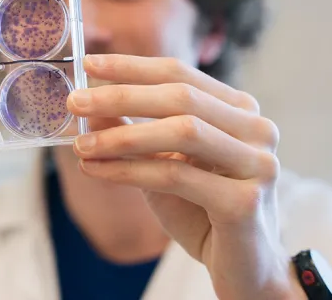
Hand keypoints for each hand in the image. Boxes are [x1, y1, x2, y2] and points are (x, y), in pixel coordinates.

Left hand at [67, 54, 305, 299]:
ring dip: (122, 135)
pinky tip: (95, 170)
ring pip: (181, 132)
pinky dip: (128, 171)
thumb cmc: (201, 210)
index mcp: (240, 111)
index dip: (132, 67)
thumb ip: (134, 131)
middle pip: (181, 97)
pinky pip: (174, 176)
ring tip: (81, 144)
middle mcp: (257, 129)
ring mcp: (257, 163)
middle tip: (74, 101)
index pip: (181, 75)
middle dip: (121, 95)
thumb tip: (89, 105)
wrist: (242, 267)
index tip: (88, 63)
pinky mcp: (245, 201)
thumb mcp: (162, 163)